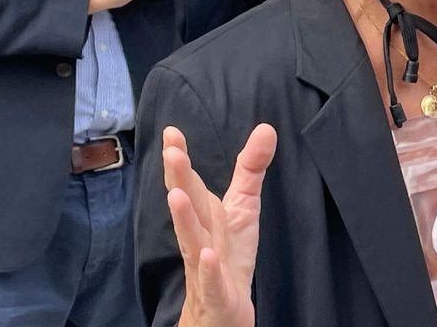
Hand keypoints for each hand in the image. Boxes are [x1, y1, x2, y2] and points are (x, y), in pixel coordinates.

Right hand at [165, 124, 276, 326]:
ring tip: (176, 196)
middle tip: (172, 152)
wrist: (221, 311)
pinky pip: (211, 283)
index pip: (189, 184)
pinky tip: (209, 256)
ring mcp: (205, 267)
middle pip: (189, 207)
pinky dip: (208, 270)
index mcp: (205, 216)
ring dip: (183, 219)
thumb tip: (265, 128)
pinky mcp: (217, 295)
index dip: (180, 159)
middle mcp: (200, 238)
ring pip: (192, 242)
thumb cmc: (228, 257)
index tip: (171, 132)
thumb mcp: (243, 208)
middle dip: (179, 179)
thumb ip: (250, 169)